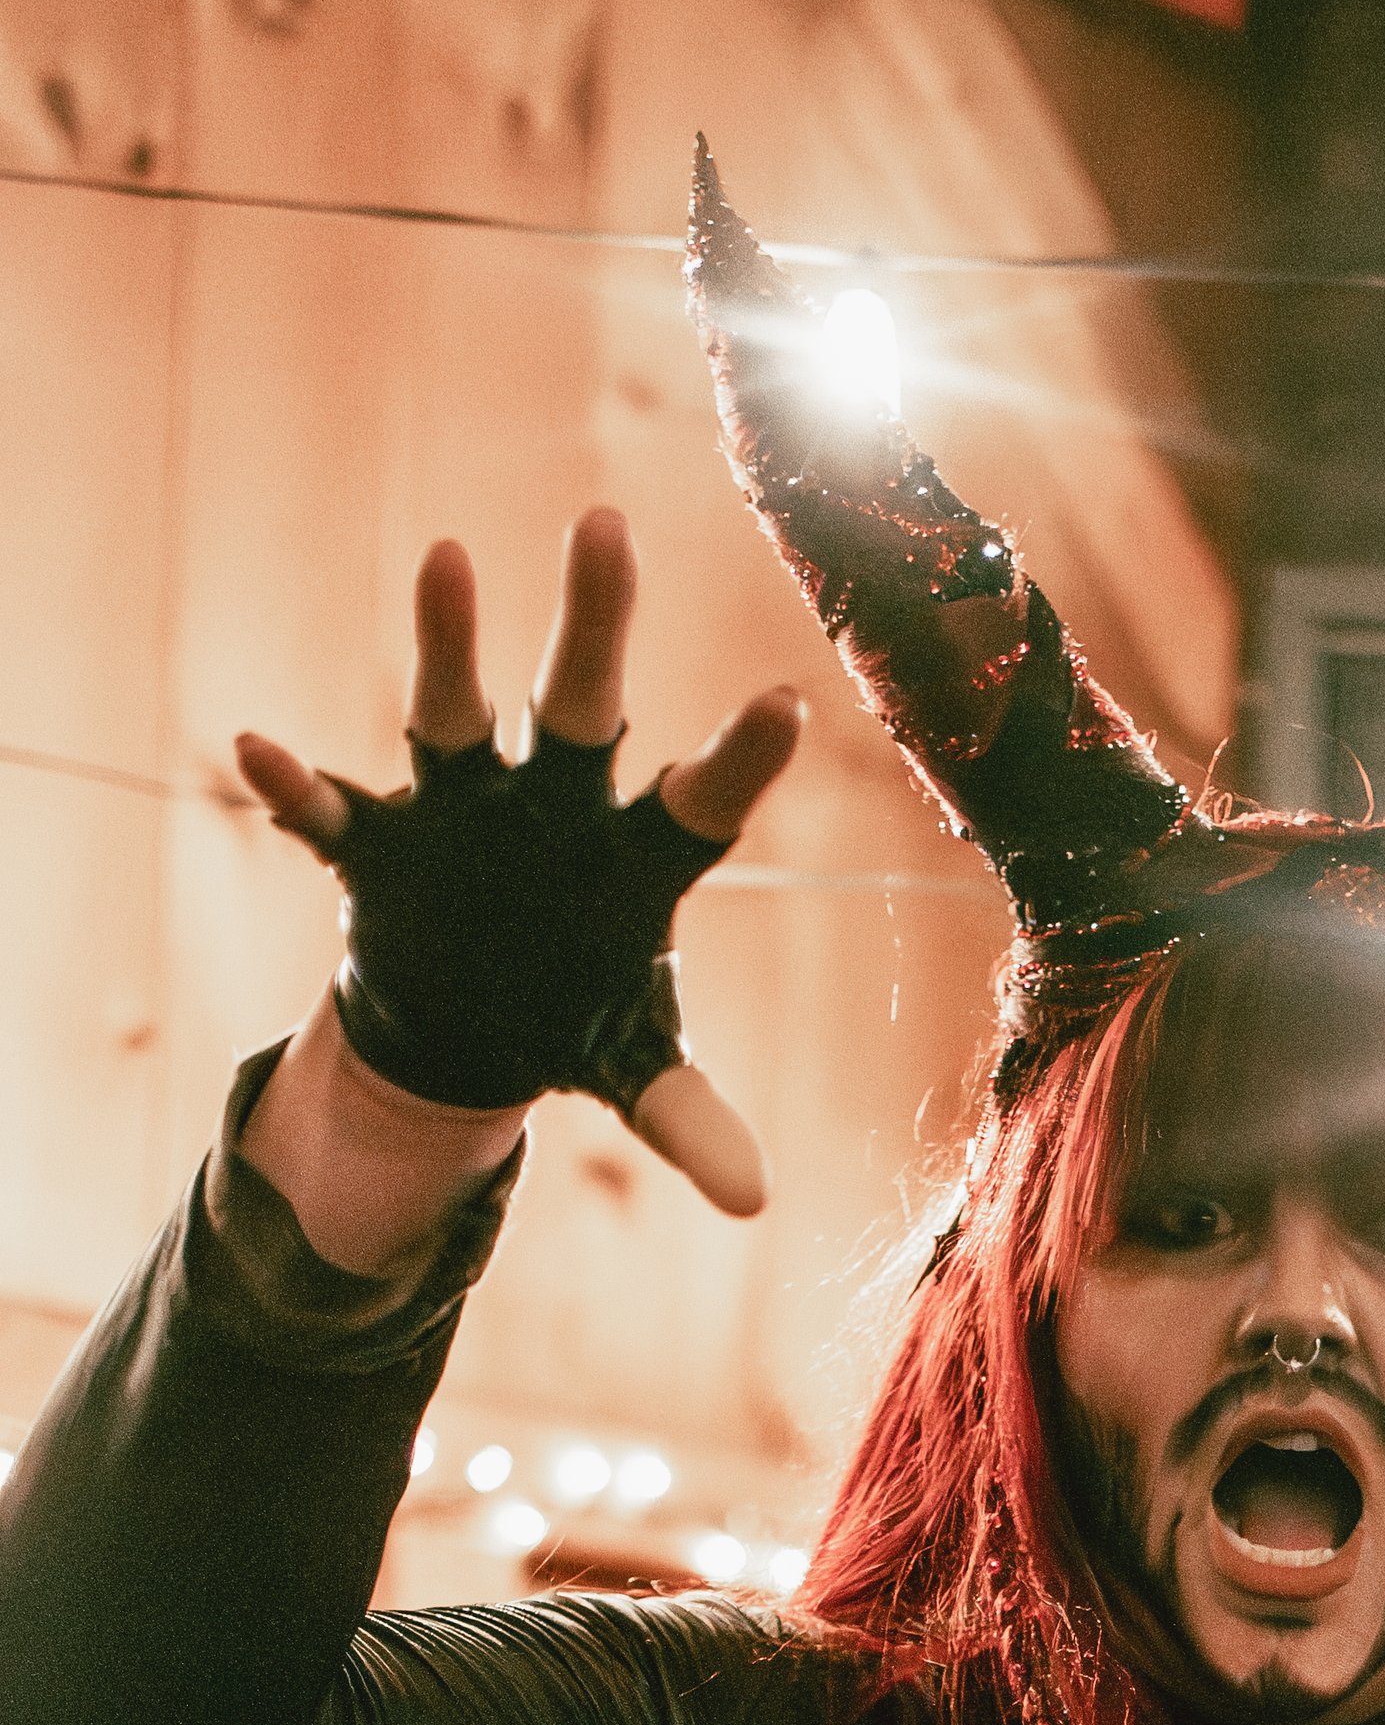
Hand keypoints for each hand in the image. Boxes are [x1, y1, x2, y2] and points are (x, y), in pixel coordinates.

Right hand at [235, 509, 801, 1216]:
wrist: (473, 1025)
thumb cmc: (575, 1021)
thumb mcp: (637, 1074)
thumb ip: (693, 1122)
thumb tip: (754, 1200)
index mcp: (635, 856)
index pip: (703, 798)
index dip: (741, 757)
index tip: (787, 703)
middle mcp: (553, 808)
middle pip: (580, 703)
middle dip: (593, 621)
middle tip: (605, 524)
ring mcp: (462, 812)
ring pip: (451, 712)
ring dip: (444, 644)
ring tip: (447, 555)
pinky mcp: (381, 843)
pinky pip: (332, 808)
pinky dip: (296, 784)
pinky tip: (257, 750)